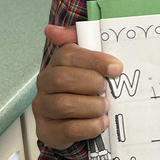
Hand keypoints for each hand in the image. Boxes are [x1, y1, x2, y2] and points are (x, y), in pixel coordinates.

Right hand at [33, 24, 121, 150]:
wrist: (76, 121)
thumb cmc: (86, 88)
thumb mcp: (90, 63)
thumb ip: (80, 41)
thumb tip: (52, 29)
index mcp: (57, 63)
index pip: (68, 54)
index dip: (94, 60)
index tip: (116, 68)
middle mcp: (45, 83)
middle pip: (62, 79)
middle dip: (91, 84)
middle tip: (107, 89)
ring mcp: (44, 107)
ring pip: (64, 105)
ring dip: (91, 106)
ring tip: (104, 107)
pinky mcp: (47, 130)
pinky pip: (67, 129)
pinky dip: (89, 126)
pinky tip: (100, 122)